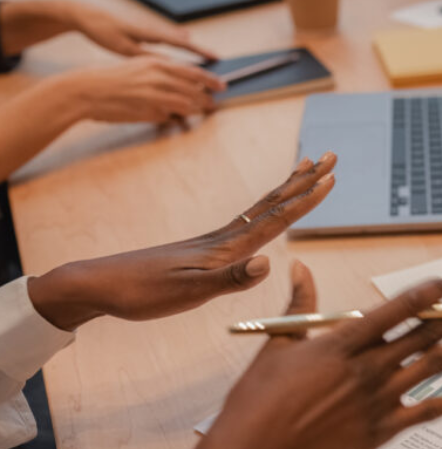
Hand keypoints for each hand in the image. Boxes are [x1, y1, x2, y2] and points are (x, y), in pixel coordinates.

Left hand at [27, 154, 336, 329]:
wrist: (103, 285)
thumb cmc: (143, 292)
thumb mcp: (188, 291)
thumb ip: (229, 279)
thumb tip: (268, 263)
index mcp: (228, 246)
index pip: (276, 217)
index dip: (305, 198)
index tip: (330, 177)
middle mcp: (226, 238)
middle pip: (273, 202)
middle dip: (304, 181)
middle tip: (330, 156)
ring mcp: (216, 242)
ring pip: (262, 208)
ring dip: (288, 190)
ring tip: (306, 171)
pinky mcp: (206, 250)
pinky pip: (249, 222)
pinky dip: (268, 209)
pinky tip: (268, 213)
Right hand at [47, 56, 225, 123]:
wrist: (87, 90)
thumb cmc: (112, 79)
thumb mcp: (139, 67)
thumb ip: (161, 74)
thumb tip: (180, 83)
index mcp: (157, 63)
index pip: (193, 71)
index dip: (210, 79)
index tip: (223, 84)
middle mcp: (159, 78)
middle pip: (194, 89)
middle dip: (208, 97)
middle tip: (217, 102)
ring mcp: (155, 96)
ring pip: (186, 104)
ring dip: (197, 108)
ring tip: (205, 110)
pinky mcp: (148, 111)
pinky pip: (170, 116)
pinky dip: (178, 117)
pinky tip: (182, 118)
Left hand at [68, 1, 217, 60]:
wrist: (87, 15)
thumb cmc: (103, 31)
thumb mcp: (124, 48)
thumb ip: (148, 57)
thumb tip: (170, 65)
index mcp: (151, 34)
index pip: (182, 45)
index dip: (200, 52)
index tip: (216, 58)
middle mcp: (154, 29)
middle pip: (184, 41)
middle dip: (201, 50)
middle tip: (217, 59)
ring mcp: (150, 28)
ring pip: (177, 38)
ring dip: (192, 45)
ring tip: (207, 53)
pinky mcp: (145, 29)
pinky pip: (169, 36)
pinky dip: (180, 40)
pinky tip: (185, 38)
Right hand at [185, 278, 441, 448]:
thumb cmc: (255, 402)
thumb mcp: (275, 345)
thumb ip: (299, 304)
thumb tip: (298, 266)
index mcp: (338, 344)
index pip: (393, 310)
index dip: (425, 294)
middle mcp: (366, 369)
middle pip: (425, 333)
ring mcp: (377, 401)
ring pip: (436, 365)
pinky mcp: (382, 431)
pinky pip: (430, 411)